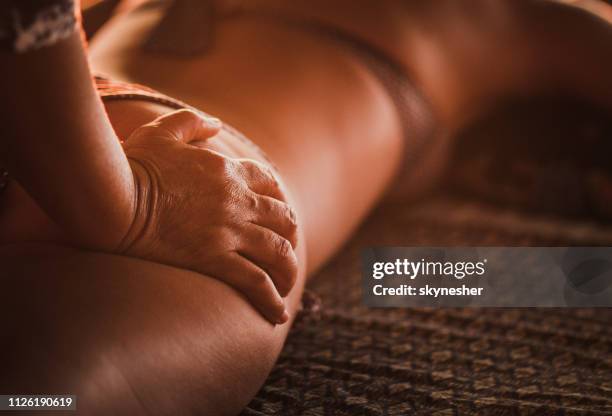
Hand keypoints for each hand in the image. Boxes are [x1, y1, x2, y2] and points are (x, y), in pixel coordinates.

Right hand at [120, 110, 298, 323]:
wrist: (114, 198)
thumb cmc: (133, 164)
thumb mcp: (163, 132)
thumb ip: (192, 123)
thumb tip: (216, 125)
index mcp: (228, 171)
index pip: (270, 184)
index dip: (280, 199)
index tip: (278, 214)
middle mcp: (237, 200)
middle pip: (283, 218)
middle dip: (290, 236)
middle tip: (286, 252)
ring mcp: (229, 231)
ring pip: (278, 251)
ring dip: (289, 270)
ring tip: (286, 286)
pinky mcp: (215, 259)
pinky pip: (256, 281)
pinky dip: (272, 298)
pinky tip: (278, 315)